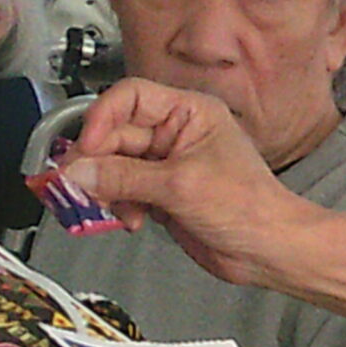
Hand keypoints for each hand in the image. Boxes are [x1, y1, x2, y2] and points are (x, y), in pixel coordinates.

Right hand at [63, 78, 304, 283]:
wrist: (269, 250)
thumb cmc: (251, 208)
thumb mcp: (180, 185)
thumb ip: (123, 177)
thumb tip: (78, 171)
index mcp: (190, 113)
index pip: (129, 97)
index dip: (101, 119)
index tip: (85, 148)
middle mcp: (177, 133)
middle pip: (114, 135)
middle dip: (95, 162)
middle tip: (76, 185)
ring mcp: (167, 165)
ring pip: (113, 166)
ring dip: (104, 188)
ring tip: (107, 206)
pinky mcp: (161, 194)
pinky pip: (122, 191)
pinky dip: (117, 206)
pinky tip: (130, 219)